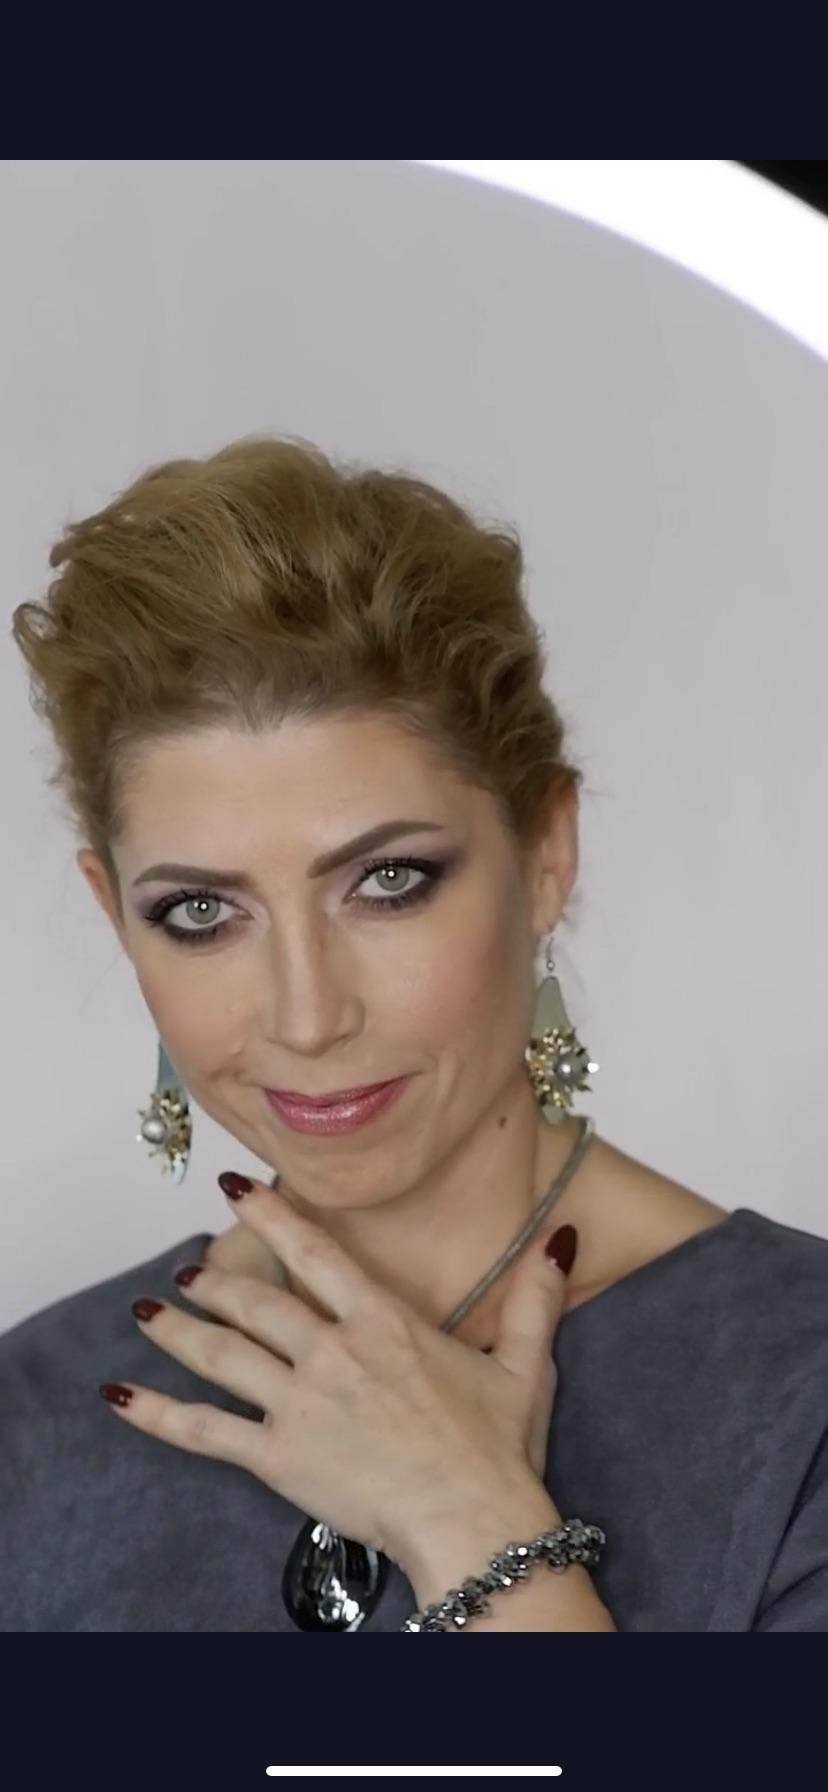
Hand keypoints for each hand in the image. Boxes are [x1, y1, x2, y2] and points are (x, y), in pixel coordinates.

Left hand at [101, 1174, 572, 1570]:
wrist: (475, 1521)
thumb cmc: (499, 1452)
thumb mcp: (528, 1366)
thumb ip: (536, 1299)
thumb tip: (559, 1239)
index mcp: (385, 1323)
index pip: (315, 1253)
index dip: (272, 1216)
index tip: (237, 1189)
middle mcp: (333, 1351)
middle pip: (255, 1301)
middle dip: (214, 1279)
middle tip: (188, 1269)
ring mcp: (301, 1402)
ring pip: (222, 1354)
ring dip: (178, 1330)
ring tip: (149, 1310)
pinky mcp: (279, 1457)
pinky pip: (204, 1430)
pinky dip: (156, 1413)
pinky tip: (120, 1396)